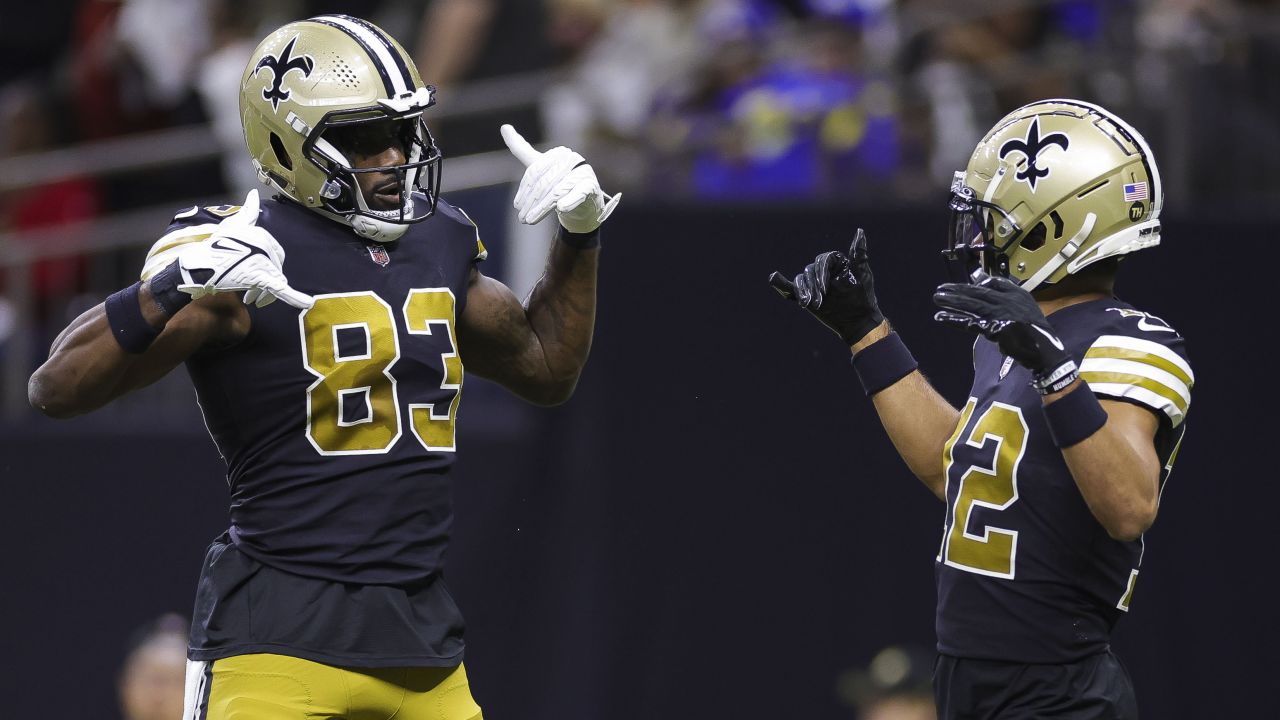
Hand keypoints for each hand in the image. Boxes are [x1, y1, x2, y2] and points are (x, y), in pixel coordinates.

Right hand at [170, 190, 313, 308]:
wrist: (201, 263)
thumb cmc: (217, 244)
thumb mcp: (234, 224)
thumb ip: (249, 211)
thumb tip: (254, 194)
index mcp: (263, 236)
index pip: (275, 253)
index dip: (267, 264)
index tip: (254, 271)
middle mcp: (266, 247)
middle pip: (275, 268)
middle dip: (264, 278)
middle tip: (250, 289)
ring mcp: (264, 262)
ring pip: (274, 280)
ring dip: (263, 292)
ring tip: (251, 297)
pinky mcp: (262, 278)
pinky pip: (281, 288)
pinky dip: (294, 297)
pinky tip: (305, 303)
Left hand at [501, 124, 620, 233]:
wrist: (584, 207)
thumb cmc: (560, 185)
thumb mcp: (540, 168)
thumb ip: (522, 149)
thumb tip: (504, 127)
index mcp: (557, 153)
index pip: (535, 171)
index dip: (524, 190)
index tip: (517, 206)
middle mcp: (571, 159)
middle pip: (545, 182)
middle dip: (532, 202)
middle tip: (522, 218)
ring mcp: (582, 172)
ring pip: (557, 190)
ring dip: (543, 208)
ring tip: (531, 220)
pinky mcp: (592, 186)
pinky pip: (578, 193)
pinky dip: (570, 201)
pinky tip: (561, 209)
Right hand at [768, 228, 884, 345]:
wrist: (858, 322)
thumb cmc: (864, 298)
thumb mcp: (862, 274)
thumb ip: (859, 254)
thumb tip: (860, 231)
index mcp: (836, 262)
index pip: (823, 260)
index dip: (822, 273)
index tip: (826, 289)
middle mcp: (824, 271)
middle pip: (810, 270)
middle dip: (813, 286)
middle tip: (819, 303)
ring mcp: (814, 284)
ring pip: (800, 280)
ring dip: (802, 291)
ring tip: (808, 304)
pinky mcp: (806, 296)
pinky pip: (790, 288)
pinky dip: (781, 283)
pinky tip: (773, 278)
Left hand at [932, 272, 1074, 393]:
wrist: (1045, 349)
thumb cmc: (1034, 329)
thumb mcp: (1024, 305)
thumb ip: (1007, 292)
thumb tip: (985, 282)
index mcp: (1017, 294)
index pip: (993, 284)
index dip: (974, 285)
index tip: (959, 286)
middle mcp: (1008, 301)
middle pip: (978, 293)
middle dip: (958, 290)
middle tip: (940, 289)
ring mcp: (1001, 315)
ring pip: (972, 305)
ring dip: (953, 302)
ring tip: (936, 298)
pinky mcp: (995, 329)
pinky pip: (971, 323)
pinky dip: (955, 320)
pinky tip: (941, 317)